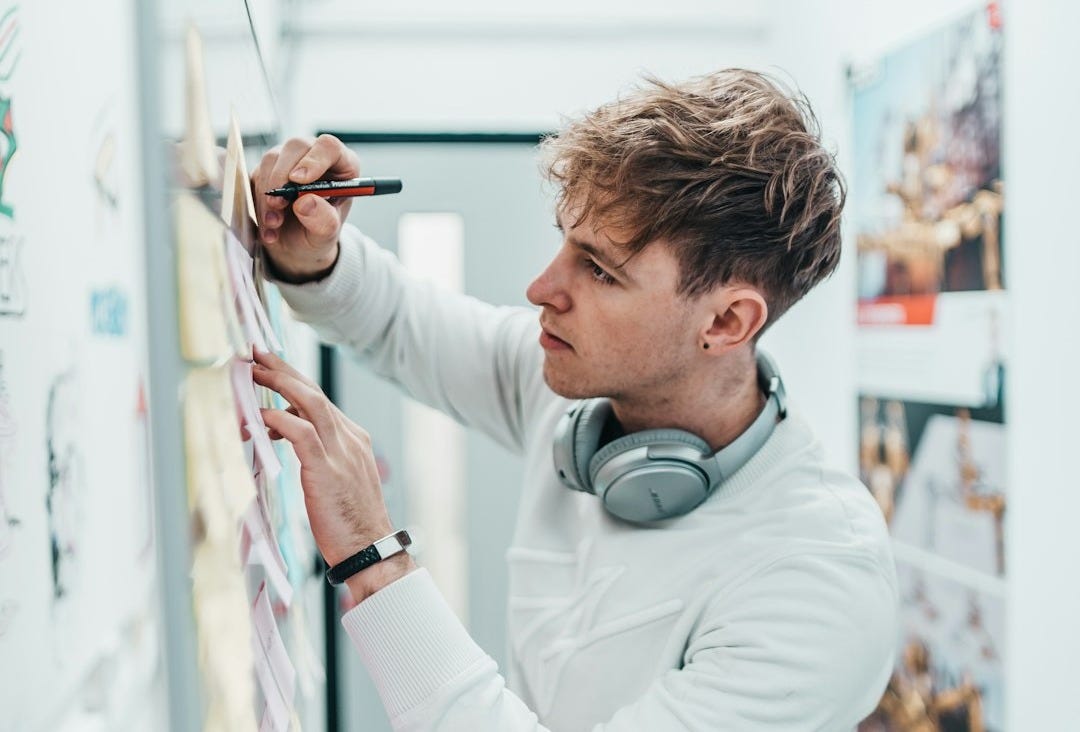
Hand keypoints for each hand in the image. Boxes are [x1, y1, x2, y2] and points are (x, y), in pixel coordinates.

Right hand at [250, 134, 360, 282]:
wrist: (297, 246)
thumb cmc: (318, 234)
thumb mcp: (327, 234)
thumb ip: (323, 220)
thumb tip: (305, 202)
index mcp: (341, 165)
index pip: (329, 147)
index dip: (314, 160)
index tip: (298, 180)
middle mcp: (314, 155)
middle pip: (296, 147)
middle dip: (282, 177)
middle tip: (278, 205)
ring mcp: (288, 160)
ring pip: (271, 160)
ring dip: (267, 194)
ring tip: (274, 224)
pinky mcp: (266, 170)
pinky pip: (254, 176)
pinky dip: (256, 202)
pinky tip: (267, 226)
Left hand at [252, 350, 415, 601]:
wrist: (371, 550)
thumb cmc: (350, 523)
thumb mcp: (335, 481)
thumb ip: (317, 455)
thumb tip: (285, 434)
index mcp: (353, 439)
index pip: (320, 400)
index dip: (294, 381)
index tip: (272, 367)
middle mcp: (350, 438)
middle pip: (314, 393)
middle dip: (284, 370)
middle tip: (257, 354)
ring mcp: (341, 452)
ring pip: (310, 403)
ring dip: (280, 383)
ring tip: (254, 372)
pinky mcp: (328, 469)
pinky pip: (302, 433)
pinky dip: (280, 420)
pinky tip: (261, 416)